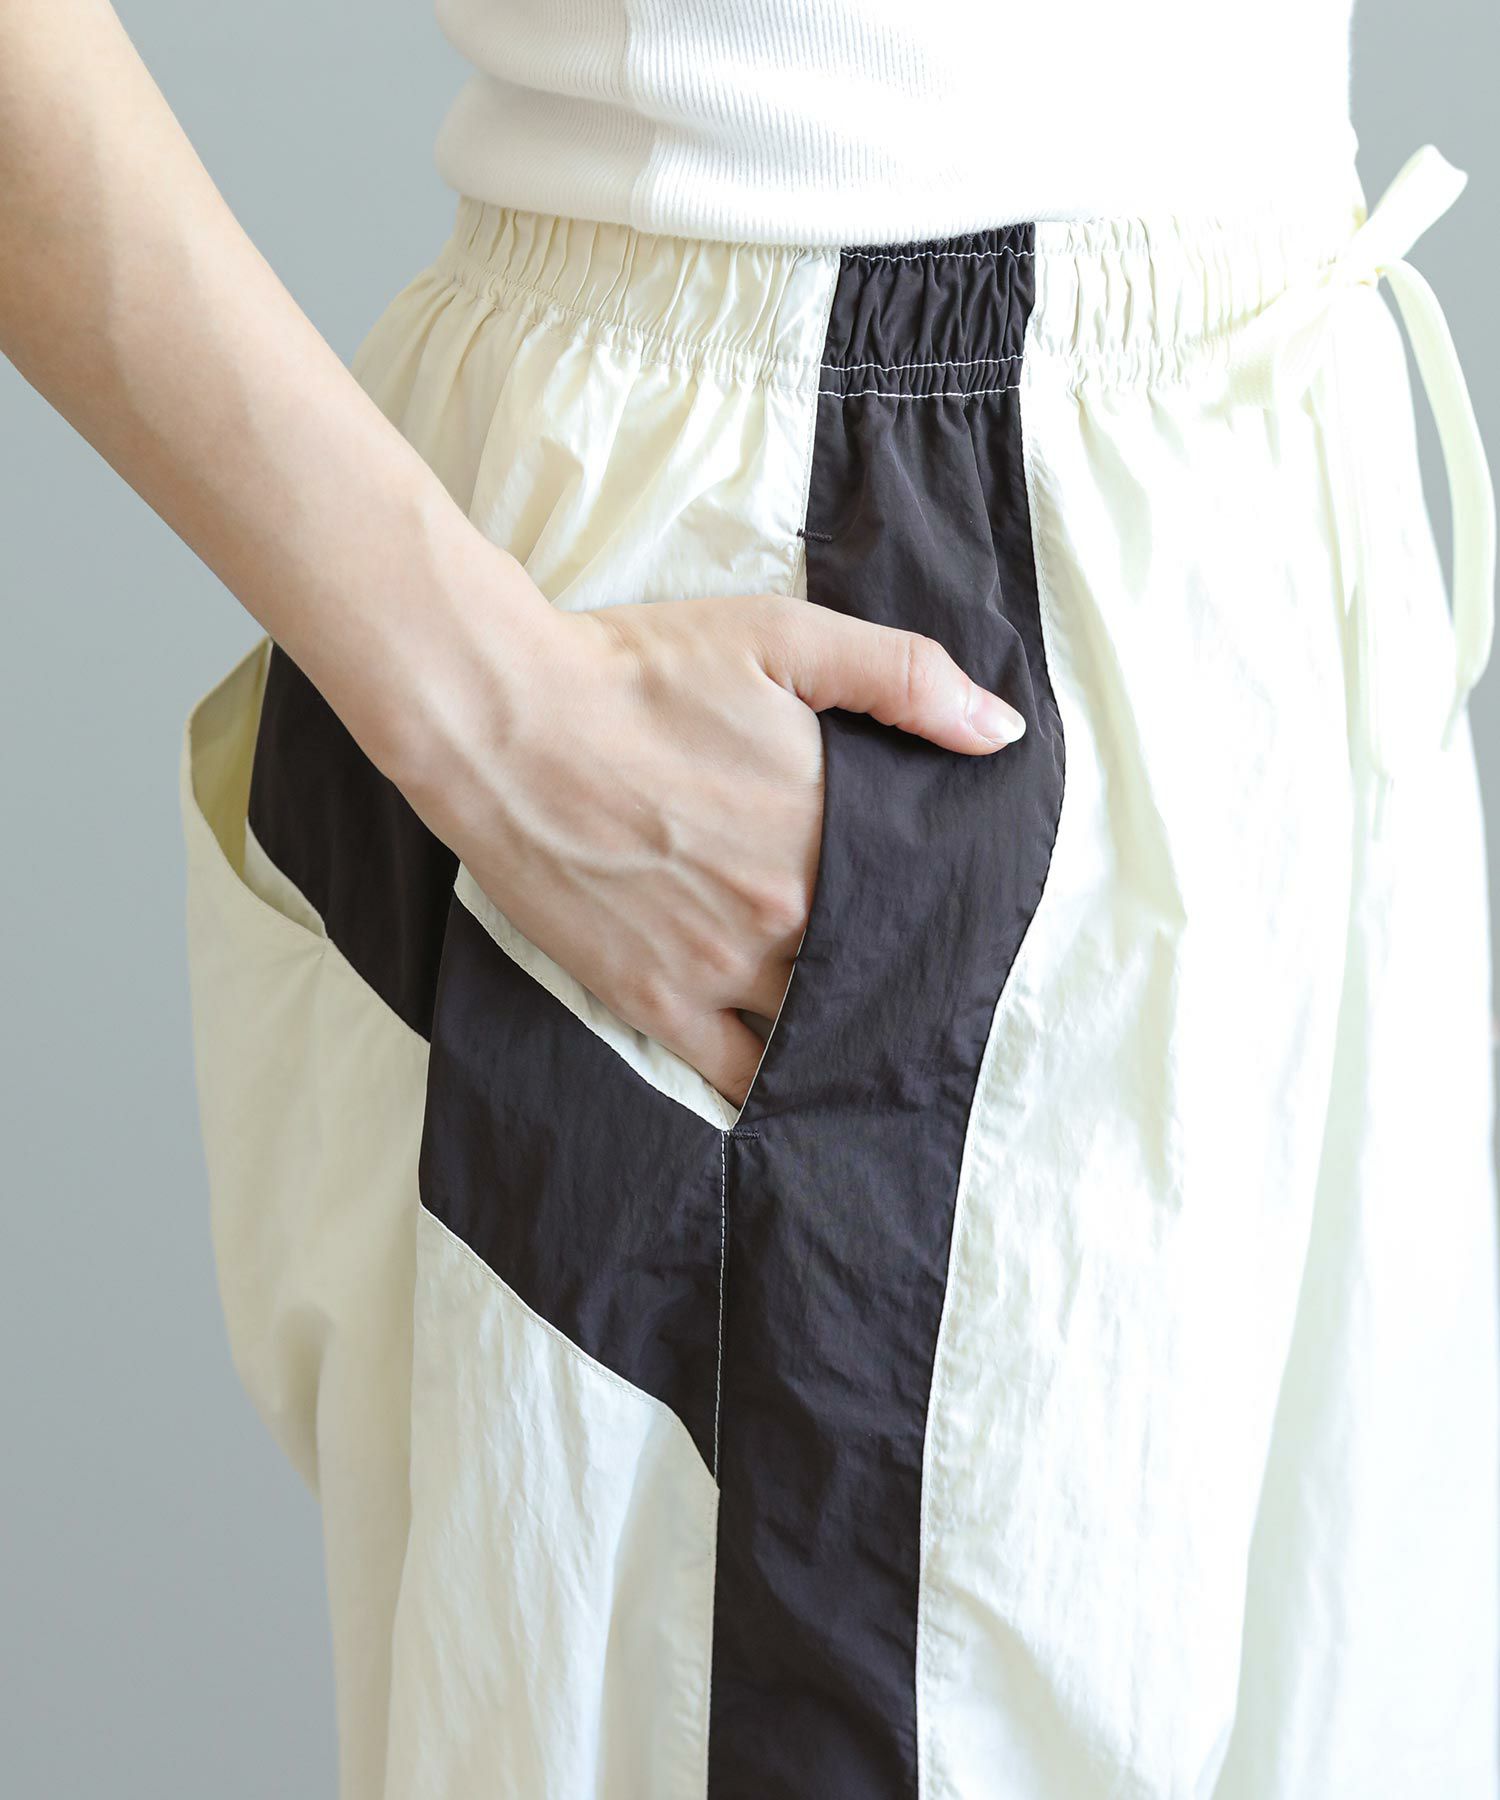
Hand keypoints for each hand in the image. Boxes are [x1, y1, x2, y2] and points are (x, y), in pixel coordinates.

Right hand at [397, 574, 1026, 1106]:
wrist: (504, 721)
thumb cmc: (641, 671)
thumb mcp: (782, 636)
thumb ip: (903, 679)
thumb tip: (1001, 733)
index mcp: (827, 835)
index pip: (917, 899)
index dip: (935, 910)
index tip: (951, 916)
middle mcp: (784, 917)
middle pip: (870, 970)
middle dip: (893, 973)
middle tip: (915, 981)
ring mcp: (717, 969)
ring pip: (812, 1029)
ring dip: (840, 1030)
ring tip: (865, 1035)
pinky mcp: (650, 1000)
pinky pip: (731, 1073)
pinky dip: (768, 1082)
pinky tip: (791, 1083)